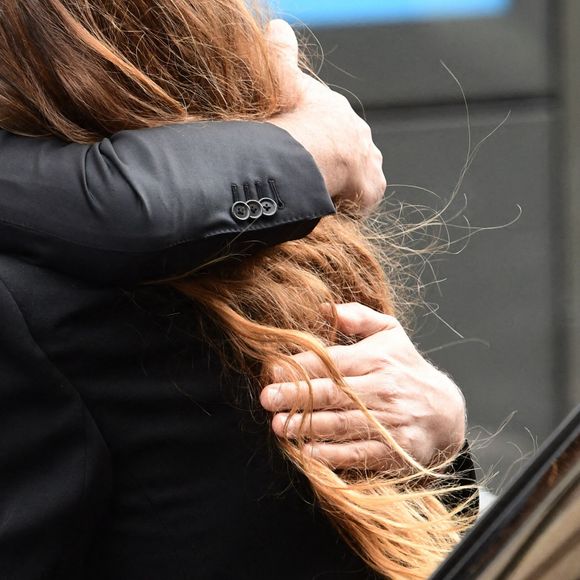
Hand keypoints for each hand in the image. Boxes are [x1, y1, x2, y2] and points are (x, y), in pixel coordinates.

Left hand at [260, 303, 465, 469]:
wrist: (446, 412)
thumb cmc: (406, 369)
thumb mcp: (390, 333)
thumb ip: (358, 317)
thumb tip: (325, 307)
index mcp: (378, 359)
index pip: (334, 362)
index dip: (302, 365)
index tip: (274, 368)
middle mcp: (384, 389)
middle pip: (334, 393)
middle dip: (297, 395)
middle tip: (267, 397)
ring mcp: (390, 422)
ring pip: (343, 424)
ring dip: (308, 425)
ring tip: (279, 425)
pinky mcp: (395, 451)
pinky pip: (360, 454)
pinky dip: (333, 455)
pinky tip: (308, 452)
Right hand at [265, 20, 385, 211]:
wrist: (312, 152)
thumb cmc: (295, 119)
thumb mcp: (286, 81)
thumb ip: (283, 54)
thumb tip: (277, 26)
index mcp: (340, 114)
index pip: (334, 125)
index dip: (319, 137)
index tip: (305, 147)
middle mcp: (361, 136)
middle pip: (350, 150)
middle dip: (335, 161)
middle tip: (313, 174)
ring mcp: (369, 163)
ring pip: (359, 174)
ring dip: (344, 183)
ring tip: (322, 193)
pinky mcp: (372, 189)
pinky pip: (363, 199)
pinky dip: (350, 204)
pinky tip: (332, 207)